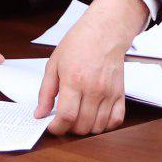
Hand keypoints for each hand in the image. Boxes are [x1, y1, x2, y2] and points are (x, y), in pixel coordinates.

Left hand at [35, 0, 144, 134]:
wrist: (104, 33)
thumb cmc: (77, 45)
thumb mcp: (53, 65)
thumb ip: (45, 92)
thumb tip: (40, 113)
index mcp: (74, 81)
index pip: (66, 116)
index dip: (57, 128)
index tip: (51, 127)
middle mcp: (94, 89)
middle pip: (82, 125)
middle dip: (68, 129)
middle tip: (62, 120)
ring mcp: (109, 93)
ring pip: (98, 127)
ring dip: (85, 129)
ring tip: (77, 118)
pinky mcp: (121, 94)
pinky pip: (116, 120)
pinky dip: (104, 125)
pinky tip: (94, 118)